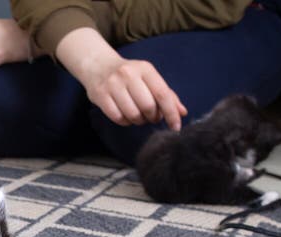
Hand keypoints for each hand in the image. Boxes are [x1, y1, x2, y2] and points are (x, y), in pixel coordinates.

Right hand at [56, 28, 186, 129]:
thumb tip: (182, 112)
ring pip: (133, 114)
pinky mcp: (100, 96)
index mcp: (145, 69)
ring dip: (139, 121)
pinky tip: (126, 116)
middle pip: (148, 106)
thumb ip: (166, 94)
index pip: (162, 94)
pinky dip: (125, 122)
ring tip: (138, 116)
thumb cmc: (128, 75)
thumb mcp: (148, 77)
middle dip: (152, 117)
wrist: (98, 65)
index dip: (171, 113)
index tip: (176, 126)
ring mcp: (113, 85)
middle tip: (151, 117)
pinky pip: (118, 118)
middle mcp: (128, 74)